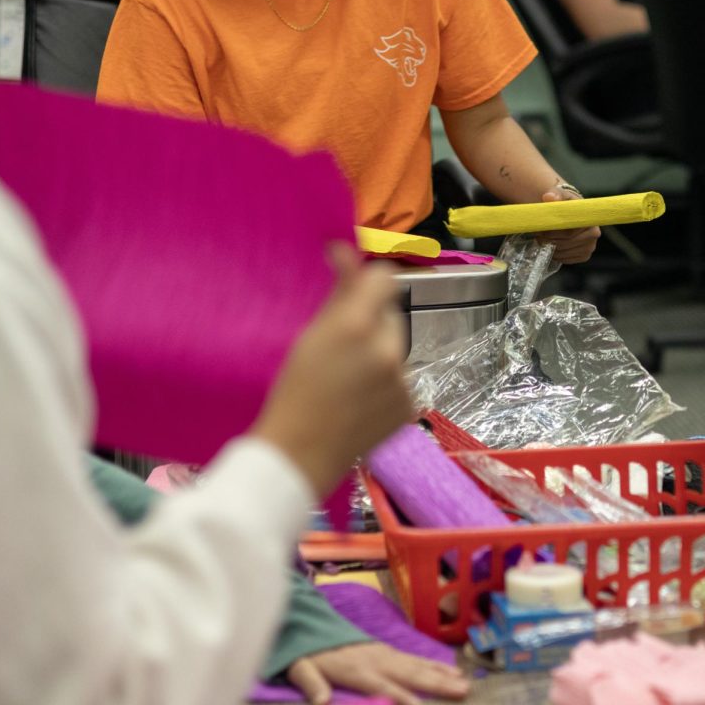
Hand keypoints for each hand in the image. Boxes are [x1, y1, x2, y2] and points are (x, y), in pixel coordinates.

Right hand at [253, 243, 413, 496]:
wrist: (299, 454)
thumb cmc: (294, 392)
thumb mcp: (310, 336)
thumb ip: (338, 291)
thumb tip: (345, 250)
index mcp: (357, 326)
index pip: (385, 278)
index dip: (369, 282)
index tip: (354, 291)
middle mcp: (388, 349)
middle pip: (390, 314)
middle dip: (371, 321)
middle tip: (341, 345)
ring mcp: (404, 380)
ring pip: (396, 347)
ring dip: (379, 353)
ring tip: (347, 380)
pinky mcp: (411, 404)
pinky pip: (401, 379)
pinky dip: (386, 383)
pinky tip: (360, 401)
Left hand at [287, 643, 469, 704]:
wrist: (311, 625)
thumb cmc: (307, 654)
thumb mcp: (301, 669)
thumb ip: (311, 684)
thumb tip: (321, 701)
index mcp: (357, 670)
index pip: (385, 687)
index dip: (404, 699)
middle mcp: (378, 661)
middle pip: (411, 675)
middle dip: (438, 684)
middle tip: (463, 691)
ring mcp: (386, 654)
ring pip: (419, 666)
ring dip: (443, 675)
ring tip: (464, 684)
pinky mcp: (389, 650)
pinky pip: (416, 659)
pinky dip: (435, 665)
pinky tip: (451, 670)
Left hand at [535, 188, 599, 263]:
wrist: (570, 212)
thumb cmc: (565, 203)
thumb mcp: (559, 195)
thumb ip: (554, 195)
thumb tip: (549, 197)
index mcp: (589, 219)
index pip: (569, 232)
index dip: (552, 233)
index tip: (541, 231)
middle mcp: (594, 234)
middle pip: (567, 244)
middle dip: (550, 241)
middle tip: (539, 236)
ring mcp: (590, 247)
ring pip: (565, 253)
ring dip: (551, 249)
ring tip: (543, 240)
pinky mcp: (584, 256)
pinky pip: (567, 260)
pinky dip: (556, 256)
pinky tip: (551, 247)